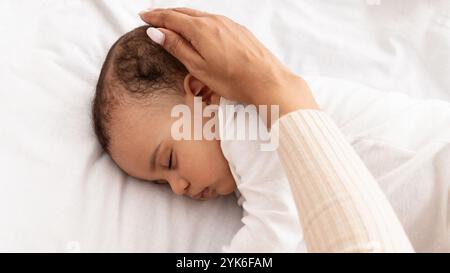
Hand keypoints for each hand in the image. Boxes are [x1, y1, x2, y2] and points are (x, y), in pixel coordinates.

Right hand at [139, 8, 317, 115]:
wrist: (267, 80)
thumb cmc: (233, 79)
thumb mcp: (198, 67)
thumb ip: (177, 47)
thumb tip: (156, 31)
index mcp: (200, 29)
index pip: (171, 17)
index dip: (154, 17)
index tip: (143, 17)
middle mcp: (214, 20)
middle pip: (184, 12)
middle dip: (166, 13)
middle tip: (152, 16)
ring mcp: (228, 23)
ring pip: (199, 15)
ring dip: (182, 16)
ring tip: (171, 20)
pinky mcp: (238, 29)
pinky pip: (212, 19)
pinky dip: (198, 21)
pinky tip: (197, 28)